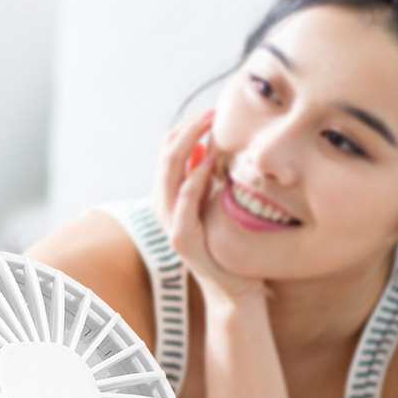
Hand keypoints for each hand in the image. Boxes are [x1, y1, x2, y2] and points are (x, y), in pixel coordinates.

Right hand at [150, 109, 265, 304]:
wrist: (234, 288)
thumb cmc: (228, 244)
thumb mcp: (216, 203)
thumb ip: (207, 179)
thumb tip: (207, 147)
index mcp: (169, 195)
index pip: (168, 148)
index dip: (187, 125)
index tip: (213, 109)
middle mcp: (163, 206)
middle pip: (166, 155)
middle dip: (189, 128)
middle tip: (213, 110)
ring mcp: (169, 223)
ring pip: (168, 173)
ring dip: (188, 145)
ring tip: (209, 126)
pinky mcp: (182, 240)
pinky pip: (182, 204)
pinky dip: (192, 181)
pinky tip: (207, 164)